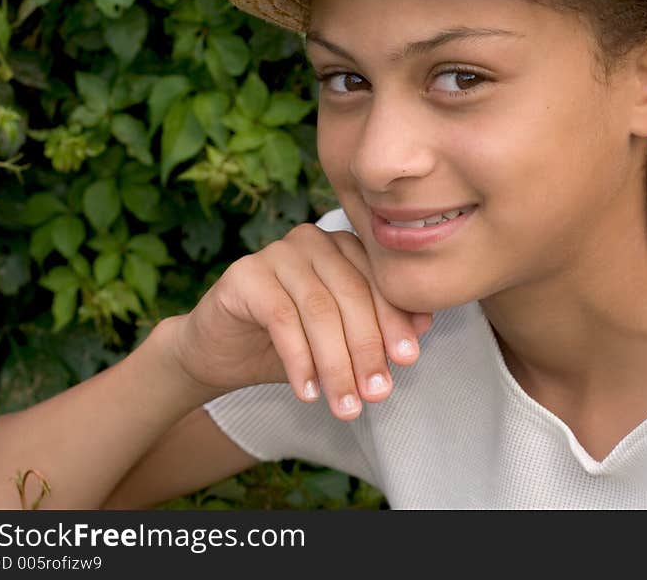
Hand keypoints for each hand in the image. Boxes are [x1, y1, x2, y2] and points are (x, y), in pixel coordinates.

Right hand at [170, 223, 432, 419]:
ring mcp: (277, 253)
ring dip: (336, 364)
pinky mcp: (244, 274)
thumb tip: (424, 325)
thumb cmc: (292, 344)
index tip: (408, 361)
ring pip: (319, 310)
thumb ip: (378, 328)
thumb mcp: (342, 341)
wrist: (223, 353)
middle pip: (351, 295)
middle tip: (377, 394)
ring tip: (346, 406)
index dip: (395, 321)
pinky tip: (308, 392)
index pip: (378, 282)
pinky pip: (282, 318)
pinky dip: (300, 360)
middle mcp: (314, 241)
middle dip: (368, 349)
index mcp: (345, 248)